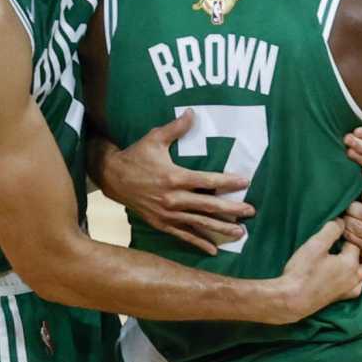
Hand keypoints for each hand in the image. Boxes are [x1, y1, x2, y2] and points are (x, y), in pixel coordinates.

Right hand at [98, 111, 251, 253]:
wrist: (111, 177)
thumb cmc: (135, 155)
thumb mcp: (154, 138)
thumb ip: (175, 128)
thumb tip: (192, 112)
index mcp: (173, 177)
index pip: (207, 181)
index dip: (227, 182)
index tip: (245, 182)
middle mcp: (172, 198)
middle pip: (207, 205)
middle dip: (231, 209)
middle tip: (250, 211)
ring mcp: (167, 213)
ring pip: (198, 223)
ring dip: (220, 228)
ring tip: (240, 233)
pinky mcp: (161, 223)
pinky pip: (183, 235)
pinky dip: (198, 242)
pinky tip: (214, 250)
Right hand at [272, 219, 361, 322]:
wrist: (291, 300)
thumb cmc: (302, 272)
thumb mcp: (315, 245)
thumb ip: (331, 230)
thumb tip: (341, 221)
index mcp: (350, 263)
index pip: (356, 243)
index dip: (346, 236)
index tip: (337, 234)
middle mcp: (354, 277)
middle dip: (356, 251)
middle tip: (341, 246)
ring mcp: (348, 290)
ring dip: (357, 266)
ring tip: (343, 259)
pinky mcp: (340, 298)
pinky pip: (356, 287)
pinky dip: (353, 280)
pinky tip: (342, 276)